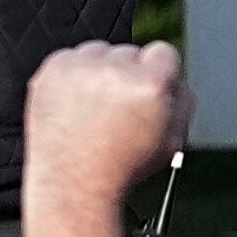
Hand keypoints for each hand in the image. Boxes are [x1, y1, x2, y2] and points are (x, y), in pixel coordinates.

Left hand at [13, 37, 187, 236]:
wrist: (73, 184)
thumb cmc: (121, 167)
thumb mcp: (172, 141)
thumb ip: (183, 101)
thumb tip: (177, 80)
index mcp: (149, 84)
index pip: (163, 52)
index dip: (157, 75)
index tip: (146, 92)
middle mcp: (114, 71)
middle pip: (129, 52)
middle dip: (127, 76)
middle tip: (119, 109)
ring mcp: (79, 68)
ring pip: (99, 52)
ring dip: (99, 73)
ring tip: (96, 109)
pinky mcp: (52, 70)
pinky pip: (71, 59)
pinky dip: (73, 77)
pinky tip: (76, 105)